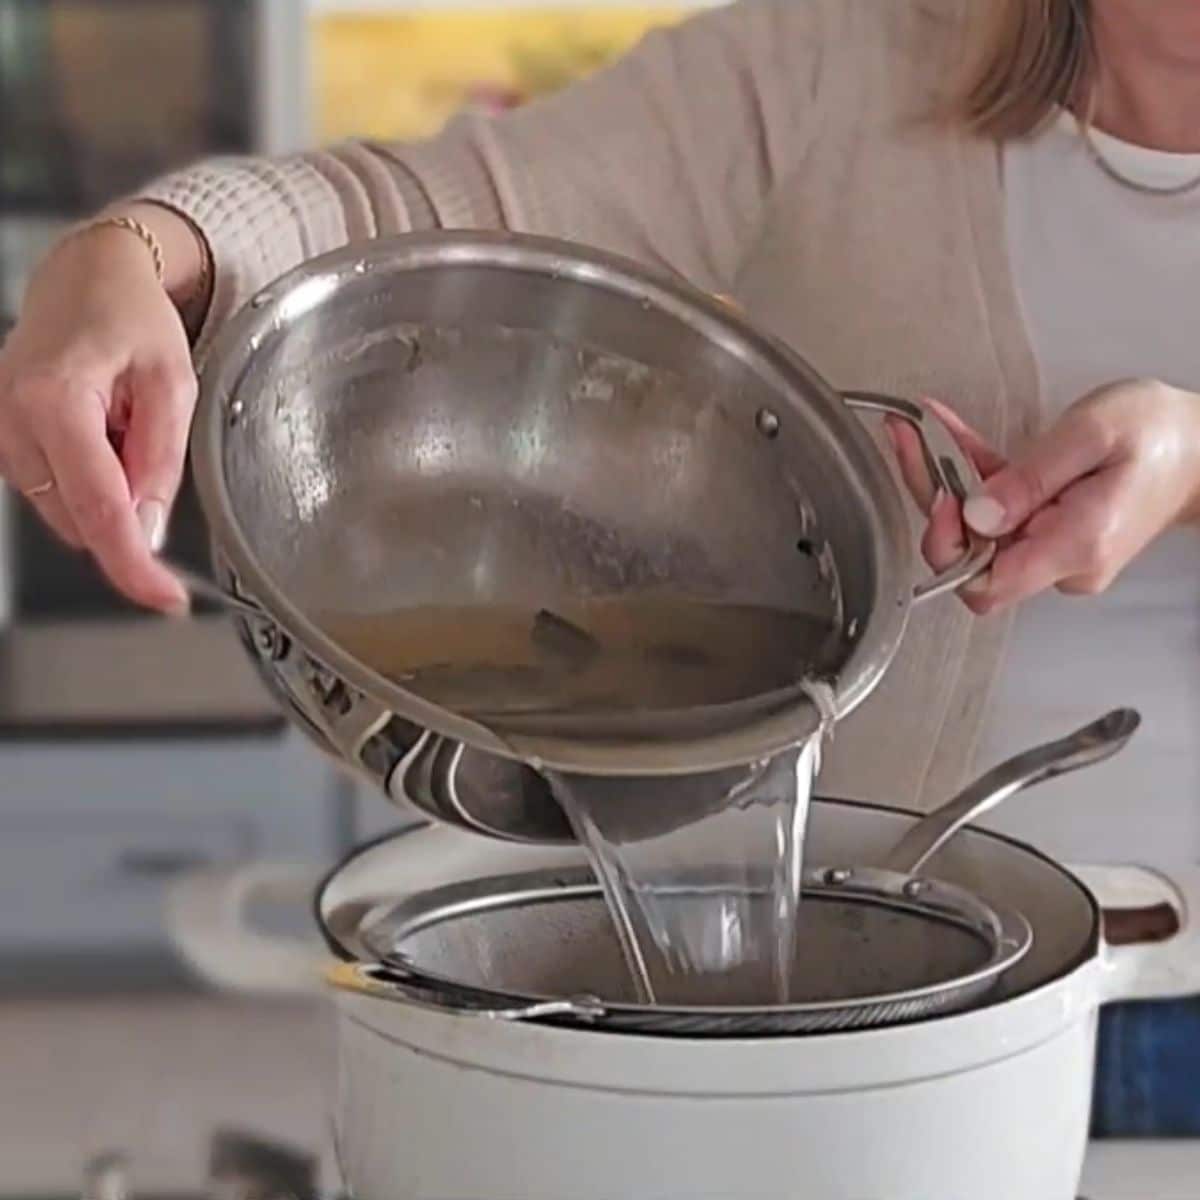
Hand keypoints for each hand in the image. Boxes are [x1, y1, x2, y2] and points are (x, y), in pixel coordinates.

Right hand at [0, 205, 206, 611]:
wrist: (85, 279)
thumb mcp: (173, 384)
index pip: (99, 508)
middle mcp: (11, 422)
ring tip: (125, 425)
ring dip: (111, 492)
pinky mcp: (2, 441)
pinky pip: (57, 490)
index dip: (135, 564)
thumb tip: (147, 533)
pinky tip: (103, 433)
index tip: (165, 598)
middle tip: (153, 444)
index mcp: (54, 401)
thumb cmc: (131, 319)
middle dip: (131, 511)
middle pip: (81, 518)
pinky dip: (91, 479)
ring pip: (69, 511)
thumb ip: (161, 462)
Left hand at [889, 381, 1199, 614]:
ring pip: (977, 530)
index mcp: (1074, 546)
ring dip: (944, 479)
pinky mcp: (1045, 532)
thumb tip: (974, 515)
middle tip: (909, 439)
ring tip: (917, 426)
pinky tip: (946, 433)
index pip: (986, 583)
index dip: (948, 546)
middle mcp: (1059, 562)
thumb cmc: (1159, 434)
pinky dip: (970, 474)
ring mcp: (1051, 551)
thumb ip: (1031, 477)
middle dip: (933, 498)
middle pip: (972, 554)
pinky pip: (996, 512)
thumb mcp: (1094, 434)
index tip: (939, 491)